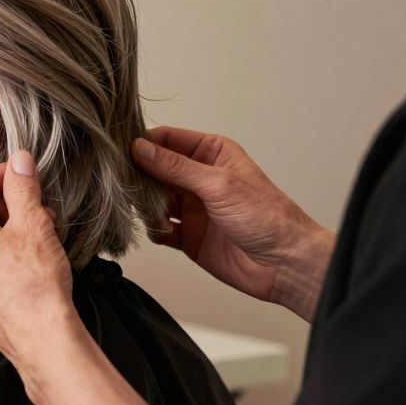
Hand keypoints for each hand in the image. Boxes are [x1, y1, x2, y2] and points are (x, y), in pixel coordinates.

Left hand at [0, 151, 77, 365]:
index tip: (23, 171)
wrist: (41, 339)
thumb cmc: (34, 285)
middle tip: (38, 204)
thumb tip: (19, 160)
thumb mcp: (32, 223)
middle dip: (6, 205)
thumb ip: (21, 186)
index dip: (1, 175)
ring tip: (39, 229)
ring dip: (5, 228)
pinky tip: (26, 255)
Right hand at [132, 126, 334, 320]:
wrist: (285, 265)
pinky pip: (158, 229)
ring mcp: (192, 207)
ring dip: (144, 205)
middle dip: (139, 176)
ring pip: (152, 199)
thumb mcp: (218, 184)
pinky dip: (153, 230)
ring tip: (149, 212)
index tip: (120, 149)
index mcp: (211, 154)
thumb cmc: (266, 217)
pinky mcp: (187, 235)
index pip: (167, 139)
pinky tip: (161, 231)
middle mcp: (198, 178)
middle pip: (154, 169)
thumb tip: (139, 148)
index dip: (144, 142)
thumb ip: (175, 167)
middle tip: (125, 184)